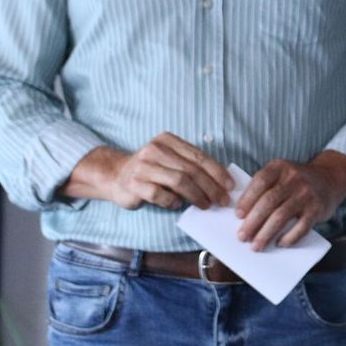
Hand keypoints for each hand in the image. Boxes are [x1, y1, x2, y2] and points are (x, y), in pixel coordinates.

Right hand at [70, 134, 232, 210]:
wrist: (115, 176)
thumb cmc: (151, 170)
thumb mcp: (170, 160)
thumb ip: (190, 165)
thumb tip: (221, 182)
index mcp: (168, 140)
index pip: (199, 156)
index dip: (217, 172)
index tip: (230, 185)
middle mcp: (155, 150)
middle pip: (191, 170)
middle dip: (211, 187)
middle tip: (222, 200)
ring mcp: (143, 166)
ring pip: (179, 181)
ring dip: (196, 195)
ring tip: (206, 205)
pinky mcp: (134, 184)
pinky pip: (160, 194)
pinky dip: (172, 201)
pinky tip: (177, 204)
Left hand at [235, 151, 345, 249]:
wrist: (330, 178)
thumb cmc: (296, 182)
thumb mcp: (281, 174)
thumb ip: (265, 188)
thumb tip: (242, 216)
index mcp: (280, 167)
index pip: (260, 182)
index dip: (247, 199)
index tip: (238, 216)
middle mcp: (294, 178)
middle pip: (269, 201)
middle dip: (253, 222)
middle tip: (242, 237)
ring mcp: (307, 193)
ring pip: (281, 216)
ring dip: (266, 233)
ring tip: (256, 246)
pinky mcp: (317, 208)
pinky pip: (301, 226)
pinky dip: (289, 237)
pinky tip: (280, 243)